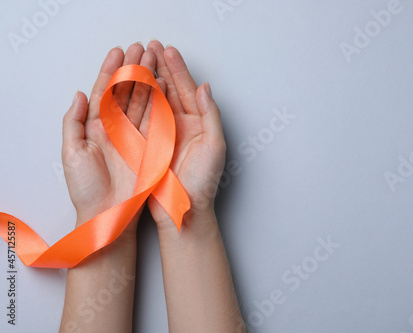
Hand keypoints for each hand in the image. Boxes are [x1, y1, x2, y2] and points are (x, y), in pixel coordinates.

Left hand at [62, 43, 164, 232]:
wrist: (109, 213)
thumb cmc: (87, 188)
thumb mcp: (71, 152)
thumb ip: (74, 121)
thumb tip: (79, 95)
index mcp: (96, 126)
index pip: (103, 91)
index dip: (110, 70)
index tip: (118, 52)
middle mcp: (117, 127)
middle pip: (125, 91)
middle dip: (133, 68)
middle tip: (141, 48)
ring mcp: (135, 134)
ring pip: (142, 100)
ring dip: (147, 79)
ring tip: (153, 59)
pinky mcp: (151, 144)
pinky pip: (156, 118)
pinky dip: (159, 100)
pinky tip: (162, 84)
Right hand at [146, 41, 226, 230]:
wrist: (184, 207)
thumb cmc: (203, 181)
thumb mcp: (214, 145)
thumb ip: (210, 115)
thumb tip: (204, 87)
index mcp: (200, 123)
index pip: (188, 90)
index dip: (178, 70)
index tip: (168, 51)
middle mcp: (182, 124)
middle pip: (170, 90)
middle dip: (161, 67)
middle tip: (150, 47)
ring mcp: (165, 132)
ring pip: (155, 100)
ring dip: (147, 78)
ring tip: (139, 59)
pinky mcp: (150, 143)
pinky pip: (142, 118)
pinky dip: (136, 101)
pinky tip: (130, 86)